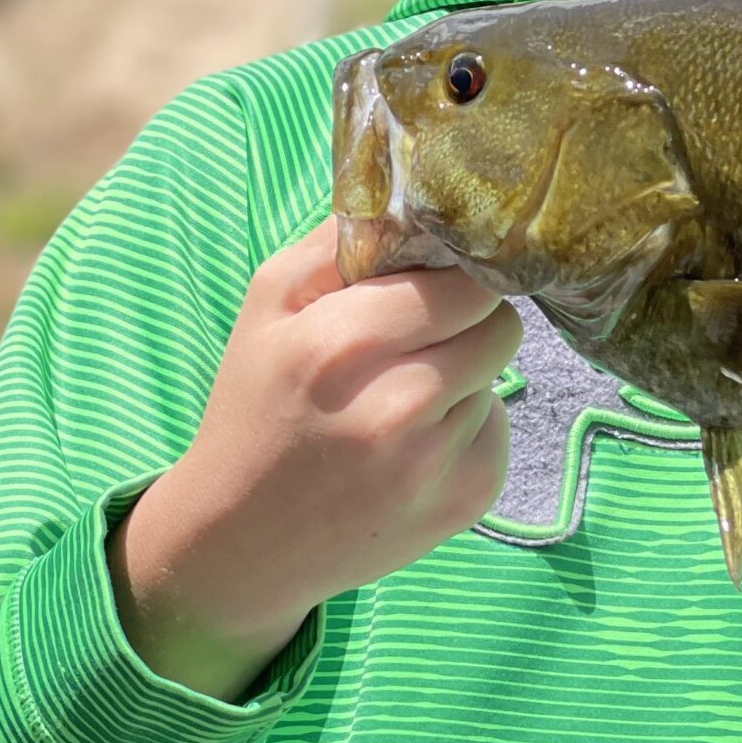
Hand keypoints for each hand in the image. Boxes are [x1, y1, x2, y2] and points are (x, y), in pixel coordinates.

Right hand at [108, 217, 520, 699]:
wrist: (241, 543)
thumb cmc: (256, 405)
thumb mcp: (270, 305)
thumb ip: (344, 240)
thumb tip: (419, 199)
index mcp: (343, 345)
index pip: (466, 281)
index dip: (458, 276)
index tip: (438, 281)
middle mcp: (397, 406)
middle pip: (500, 325)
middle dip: (469, 322)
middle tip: (421, 340)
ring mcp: (437, 463)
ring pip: (499, 376)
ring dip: (464, 377)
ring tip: (400, 399)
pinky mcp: (468, 501)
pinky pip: (499, 428)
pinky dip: (467, 428)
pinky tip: (410, 447)